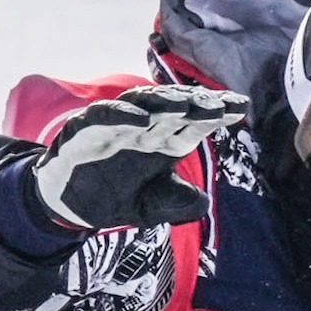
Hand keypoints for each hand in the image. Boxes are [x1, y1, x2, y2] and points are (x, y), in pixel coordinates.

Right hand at [31, 85, 247, 229]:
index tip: (241, 108)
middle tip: (221, 105)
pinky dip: (122, 114)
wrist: (69, 206)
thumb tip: (203, 202)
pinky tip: (142, 118)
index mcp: (164, 140)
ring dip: (164, 102)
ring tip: (186, 105)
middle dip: (198, 104)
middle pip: (174, 109)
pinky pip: (103, 115)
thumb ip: (176, 204)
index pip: (195, 122)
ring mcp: (115, 124)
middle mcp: (143, 127)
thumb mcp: (152, 208)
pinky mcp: (85, 128)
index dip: (217, 113)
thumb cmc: (115, 197)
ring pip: (142, 104)